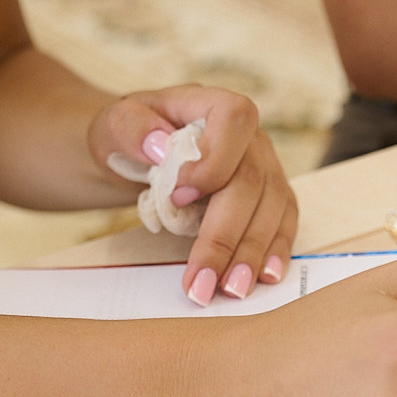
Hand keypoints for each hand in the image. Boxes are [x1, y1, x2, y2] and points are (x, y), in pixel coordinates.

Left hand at [89, 84, 298, 303]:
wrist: (141, 155)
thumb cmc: (131, 138)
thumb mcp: (114, 124)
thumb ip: (130, 128)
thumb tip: (159, 147)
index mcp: (213, 105)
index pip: (233, 121)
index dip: (213, 161)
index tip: (178, 197)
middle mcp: (250, 137)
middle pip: (251, 182)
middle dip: (226, 236)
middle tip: (202, 282)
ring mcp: (266, 168)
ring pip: (273, 208)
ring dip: (252, 253)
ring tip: (232, 290)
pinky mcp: (271, 198)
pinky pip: (283, 223)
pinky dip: (274, 251)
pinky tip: (264, 277)